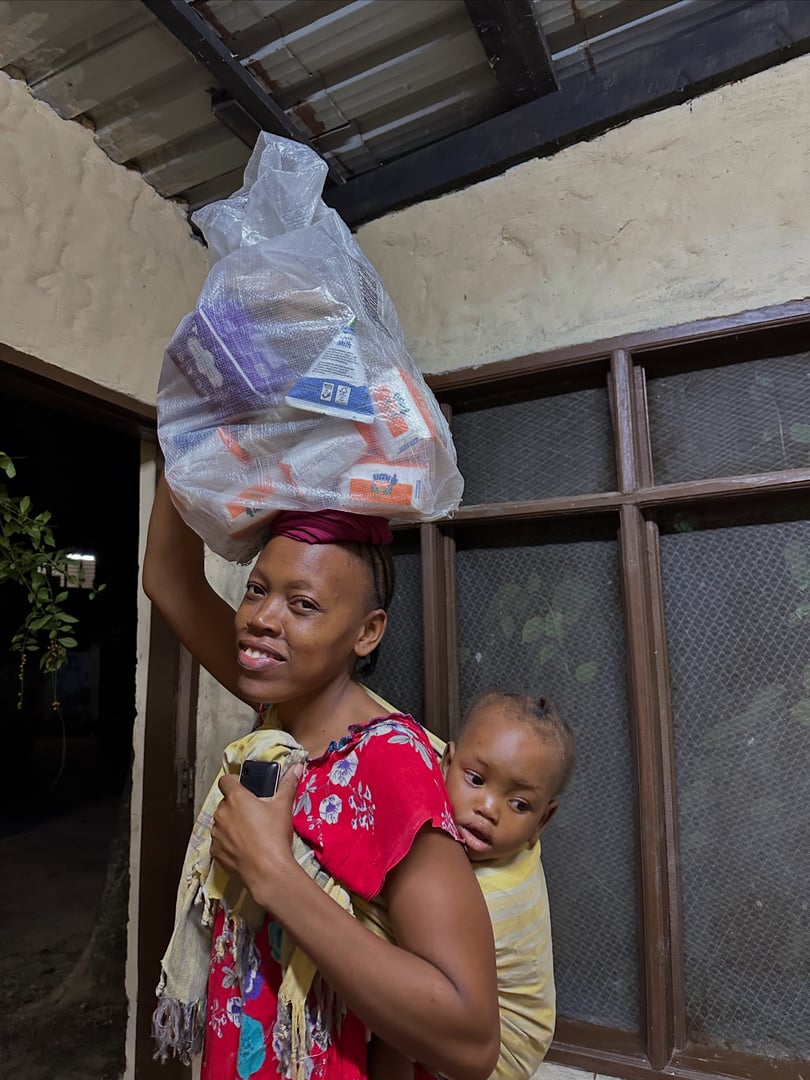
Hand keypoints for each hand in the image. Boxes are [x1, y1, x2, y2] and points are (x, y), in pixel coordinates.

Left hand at [211, 763, 303, 905]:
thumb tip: (297, 767)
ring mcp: (216, 834)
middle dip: (237, 806)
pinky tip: (244, 848)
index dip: (234, 782)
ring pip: (222, 822)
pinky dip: (229, 843)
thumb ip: (288, 785)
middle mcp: (221, 813)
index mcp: (236, 798)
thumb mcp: (283, 807)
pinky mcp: (215, 852)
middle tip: (255, 814)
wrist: (267, 871)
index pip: (226, 780)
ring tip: (250, 833)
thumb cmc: (274, 835)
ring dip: (231, 824)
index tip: (245, 788)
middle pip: (226, 803)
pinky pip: (220, 841)